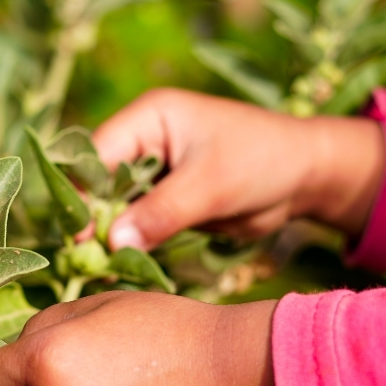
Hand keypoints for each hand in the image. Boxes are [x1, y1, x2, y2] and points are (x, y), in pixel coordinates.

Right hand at [92, 88, 385, 250]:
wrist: (306, 176)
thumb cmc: (262, 161)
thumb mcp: (212, 185)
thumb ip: (161, 212)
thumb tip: (111, 241)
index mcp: (149, 117)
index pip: (97, 154)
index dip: (83, 194)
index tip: (80, 236)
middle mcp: (144, 140)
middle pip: (99, 182)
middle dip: (94, 218)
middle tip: (85, 259)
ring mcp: (154, 171)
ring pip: (116, 206)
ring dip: (111, 235)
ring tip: (102, 267)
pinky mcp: (167, 199)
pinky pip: (138, 223)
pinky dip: (132, 243)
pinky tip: (123, 266)